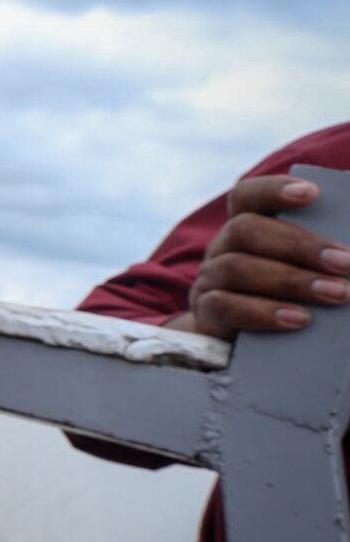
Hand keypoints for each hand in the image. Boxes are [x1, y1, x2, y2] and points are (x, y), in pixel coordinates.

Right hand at [183, 175, 349, 338]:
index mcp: (247, 230)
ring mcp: (209, 280)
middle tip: (345, 263)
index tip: (312, 194)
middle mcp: (222, 248)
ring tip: (335, 295)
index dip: (273, 190)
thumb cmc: (292, 300)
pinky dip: (263, 312)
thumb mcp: (307, 271)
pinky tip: (299, 319)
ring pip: (236, 267)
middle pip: (245, 230)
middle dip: (299, 245)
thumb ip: (325, 258)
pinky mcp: (204, 315)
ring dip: (290, 280)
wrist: (251, 351)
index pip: (246, 196)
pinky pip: (225, 306)